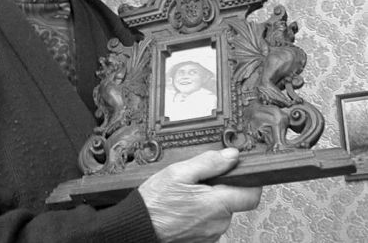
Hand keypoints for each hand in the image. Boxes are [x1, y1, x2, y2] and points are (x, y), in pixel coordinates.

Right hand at [138, 148, 261, 242]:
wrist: (138, 226)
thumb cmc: (155, 202)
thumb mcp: (178, 172)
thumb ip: (208, 162)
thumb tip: (231, 156)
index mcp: (217, 205)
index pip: (251, 194)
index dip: (249, 179)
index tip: (238, 170)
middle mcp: (218, 223)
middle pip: (232, 200)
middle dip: (220, 186)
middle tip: (198, 179)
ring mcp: (210, 234)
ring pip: (220, 210)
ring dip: (209, 199)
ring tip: (186, 193)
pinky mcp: (202, 240)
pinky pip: (209, 221)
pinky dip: (200, 211)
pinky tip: (183, 205)